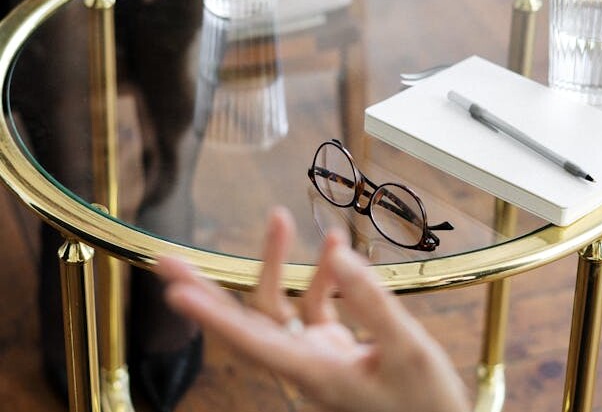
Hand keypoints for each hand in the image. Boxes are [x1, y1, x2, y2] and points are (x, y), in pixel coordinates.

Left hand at [157, 207, 469, 411]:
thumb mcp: (407, 348)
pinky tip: (333, 245)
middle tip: (168, 260)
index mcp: (315, 373)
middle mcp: (305, 364)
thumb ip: (372, 302)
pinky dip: (322, 276)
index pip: (252, 341)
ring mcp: (317, 354)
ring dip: (277, 263)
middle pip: (245, 323)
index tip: (175, 291)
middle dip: (208, 289)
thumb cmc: (424, 401)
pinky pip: (314, 306)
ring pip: (278, 307)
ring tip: (280, 218)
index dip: (212, 315)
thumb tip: (338, 256)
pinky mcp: (332, 347)